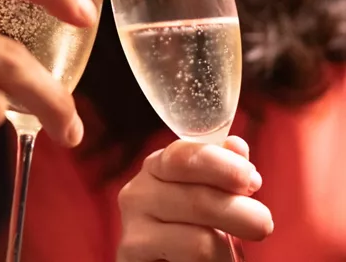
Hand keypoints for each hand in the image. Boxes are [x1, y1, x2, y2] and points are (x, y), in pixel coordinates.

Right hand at [117, 137, 274, 261]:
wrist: (168, 259)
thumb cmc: (193, 228)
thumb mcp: (212, 194)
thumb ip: (224, 169)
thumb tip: (237, 145)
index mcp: (156, 167)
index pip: (183, 157)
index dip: (224, 167)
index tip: (253, 182)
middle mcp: (137, 192)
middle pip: (199, 200)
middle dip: (243, 214)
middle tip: (261, 225)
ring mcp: (133, 227)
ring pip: (200, 238)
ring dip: (228, 250)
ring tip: (229, 253)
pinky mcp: (134, 255)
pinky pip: (194, 259)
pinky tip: (211, 261)